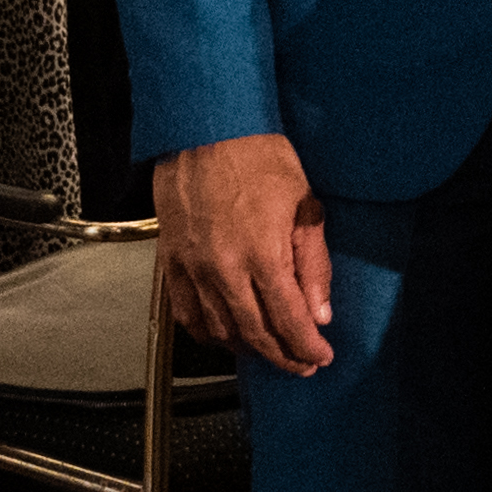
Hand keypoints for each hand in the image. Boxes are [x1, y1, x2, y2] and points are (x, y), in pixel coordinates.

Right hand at [156, 133, 333, 373]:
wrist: (205, 128)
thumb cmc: (258, 157)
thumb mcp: (303, 204)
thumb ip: (313, 263)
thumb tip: (319, 311)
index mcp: (262, 253)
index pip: (288, 319)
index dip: (307, 346)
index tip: (320, 357)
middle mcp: (224, 268)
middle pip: (255, 333)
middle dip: (283, 356)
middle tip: (300, 364)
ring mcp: (193, 267)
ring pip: (220, 330)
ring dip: (247, 348)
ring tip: (268, 350)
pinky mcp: (171, 261)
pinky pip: (186, 313)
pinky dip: (207, 333)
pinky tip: (224, 334)